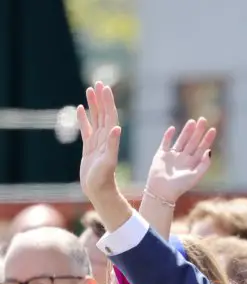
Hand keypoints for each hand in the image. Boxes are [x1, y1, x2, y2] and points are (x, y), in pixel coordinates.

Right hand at [77, 81, 122, 200]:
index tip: (105, 87)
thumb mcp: (109, 161)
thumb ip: (113, 144)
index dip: (108, 102)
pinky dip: (84, 118)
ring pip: (95, 119)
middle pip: (103, 114)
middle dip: (101, 98)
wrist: (99, 191)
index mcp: (111, 139)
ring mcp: (97, 142)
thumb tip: (117, 128)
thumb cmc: (104, 179)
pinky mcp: (89, 148)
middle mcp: (105, 138)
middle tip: (98, 83)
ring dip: (93, 105)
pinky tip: (81, 108)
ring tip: (90, 90)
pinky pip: (87, 129)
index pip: (110, 116)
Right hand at [145, 120, 217, 203]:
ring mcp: (172, 156)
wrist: (162, 191)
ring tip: (192, 121)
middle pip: (193, 142)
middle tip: (203, 119)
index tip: (213, 129)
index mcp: (193, 164)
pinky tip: (172, 129)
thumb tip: (210, 151)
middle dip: (198, 131)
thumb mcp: (195, 176)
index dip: (207, 139)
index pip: (202, 148)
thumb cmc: (179, 186)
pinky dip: (168, 136)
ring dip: (186, 131)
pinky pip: (165, 143)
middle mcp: (184, 158)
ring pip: (181, 140)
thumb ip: (204, 164)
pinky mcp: (161, 155)